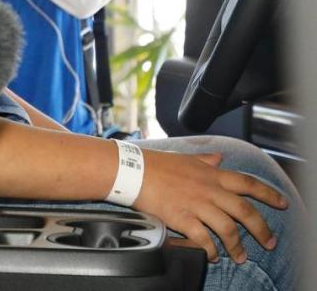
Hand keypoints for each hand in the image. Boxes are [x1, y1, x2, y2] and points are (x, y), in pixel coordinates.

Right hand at [133, 148, 286, 262]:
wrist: (131, 170)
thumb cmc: (154, 163)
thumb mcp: (184, 157)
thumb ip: (204, 160)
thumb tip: (219, 158)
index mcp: (210, 173)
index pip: (247, 182)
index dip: (267, 193)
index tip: (282, 203)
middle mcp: (208, 189)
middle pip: (244, 210)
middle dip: (261, 228)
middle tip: (269, 242)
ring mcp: (196, 204)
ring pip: (228, 228)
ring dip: (237, 245)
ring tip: (241, 256)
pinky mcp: (181, 218)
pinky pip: (203, 239)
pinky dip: (211, 250)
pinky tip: (212, 255)